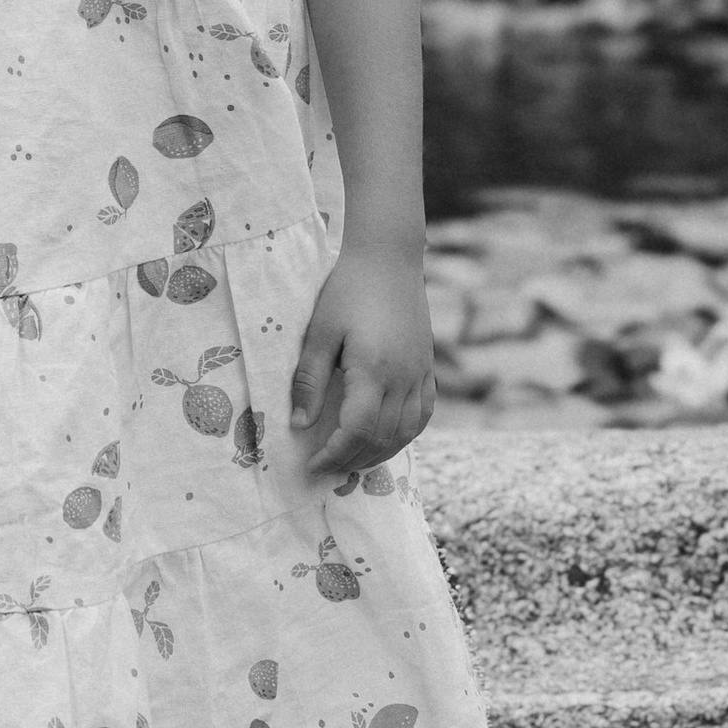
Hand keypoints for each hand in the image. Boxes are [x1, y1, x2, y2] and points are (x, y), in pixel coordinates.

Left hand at [290, 243, 435, 476]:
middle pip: (382, 438)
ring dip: (379, 453)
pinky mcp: (427, 367)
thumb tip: (299, 424)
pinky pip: (423, 414)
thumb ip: (309, 380)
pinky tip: (387, 439)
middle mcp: (403, 378)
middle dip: (352, 460)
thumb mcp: (319, 333)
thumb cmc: (347, 290)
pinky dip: (405, 435)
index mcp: (374, 371)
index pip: (356, 431)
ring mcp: (420, 374)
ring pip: (406, 432)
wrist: (389, 258)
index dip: (334, 455)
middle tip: (326, 469)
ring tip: (352, 461)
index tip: (312, 466)